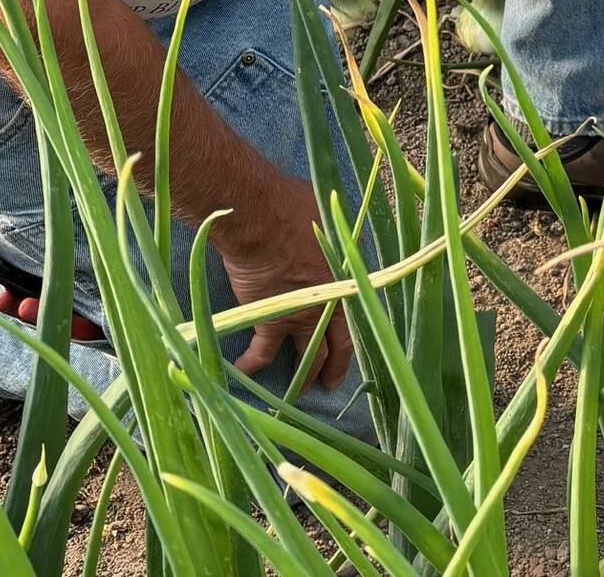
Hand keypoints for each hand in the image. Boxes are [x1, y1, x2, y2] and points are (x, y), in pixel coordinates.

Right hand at [214, 174, 353, 391]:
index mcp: (347, 279)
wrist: (263, 219)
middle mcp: (330, 305)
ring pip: (305, 359)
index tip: (352, 343)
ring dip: (301, 378)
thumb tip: (331, 232)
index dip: (357, 330)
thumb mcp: (328, 220)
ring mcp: (301, 317)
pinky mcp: (271, 322)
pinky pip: (262, 353)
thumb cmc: (296, 209)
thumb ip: (331, 238)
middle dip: (334, 368)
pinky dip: (252, 366)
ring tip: (295, 394)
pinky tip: (243, 375)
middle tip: (329, 385)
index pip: (360, 314)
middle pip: (337, 346)